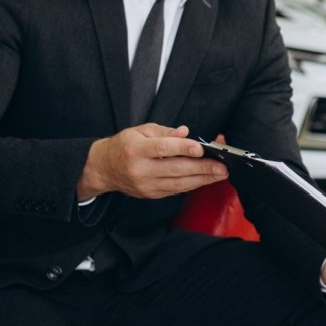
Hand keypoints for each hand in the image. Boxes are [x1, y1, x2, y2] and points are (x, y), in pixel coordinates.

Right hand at [77, 124, 225, 199]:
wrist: (103, 169)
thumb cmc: (124, 146)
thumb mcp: (140, 131)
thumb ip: (164, 131)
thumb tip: (185, 132)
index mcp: (136, 149)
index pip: (162, 148)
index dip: (183, 148)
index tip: (201, 149)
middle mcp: (140, 169)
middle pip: (175, 169)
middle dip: (202, 168)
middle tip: (222, 167)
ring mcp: (145, 185)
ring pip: (178, 184)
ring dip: (202, 179)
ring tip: (220, 174)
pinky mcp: (150, 194)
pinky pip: (175, 190)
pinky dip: (192, 185)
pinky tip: (205, 180)